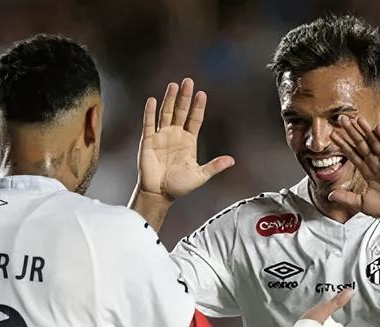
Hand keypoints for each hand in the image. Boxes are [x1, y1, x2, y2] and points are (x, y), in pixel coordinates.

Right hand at [137, 78, 234, 199]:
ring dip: (169, 100)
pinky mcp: (148, 141)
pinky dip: (150, 112)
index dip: (198, 107)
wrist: (159, 193)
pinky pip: (149, 124)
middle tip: (188, 81)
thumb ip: (214, 167)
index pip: (195, 119)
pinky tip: (152, 100)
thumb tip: (231, 160)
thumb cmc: (178, 186)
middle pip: (181, 111)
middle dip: (185, 97)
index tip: (202, 94)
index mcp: (189, 141)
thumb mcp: (199, 176)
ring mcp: (161, 136)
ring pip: (166, 113)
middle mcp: (175, 135)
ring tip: (173, 85)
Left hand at [329, 116, 379, 221]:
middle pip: (361, 144)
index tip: (333, 134)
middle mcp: (376, 163)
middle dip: (351, 132)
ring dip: (366, 130)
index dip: (343, 144)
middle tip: (342, 119)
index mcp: (368, 170)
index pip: (352, 154)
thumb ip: (346, 198)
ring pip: (374, 143)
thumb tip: (330, 195)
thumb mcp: (361, 203)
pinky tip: (377, 128)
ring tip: (357, 119)